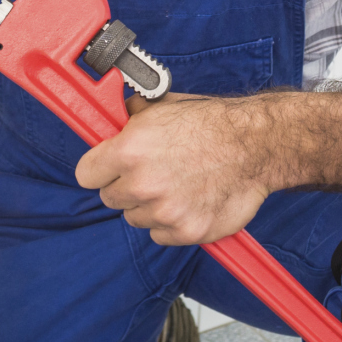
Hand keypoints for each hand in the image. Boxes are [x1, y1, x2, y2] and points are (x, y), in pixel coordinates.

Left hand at [73, 92, 278, 245]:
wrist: (256, 145)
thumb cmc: (212, 124)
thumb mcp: (163, 107)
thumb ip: (131, 117)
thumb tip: (114, 117)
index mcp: (128, 151)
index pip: (86, 175)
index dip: (99, 170)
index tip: (108, 169)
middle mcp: (142, 184)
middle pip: (111, 198)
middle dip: (126, 187)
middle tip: (151, 174)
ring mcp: (164, 211)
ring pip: (136, 217)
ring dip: (150, 206)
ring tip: (176, 185)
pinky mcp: (186, 232)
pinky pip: (160, 234)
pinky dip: (171, 223)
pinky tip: (188, 201)